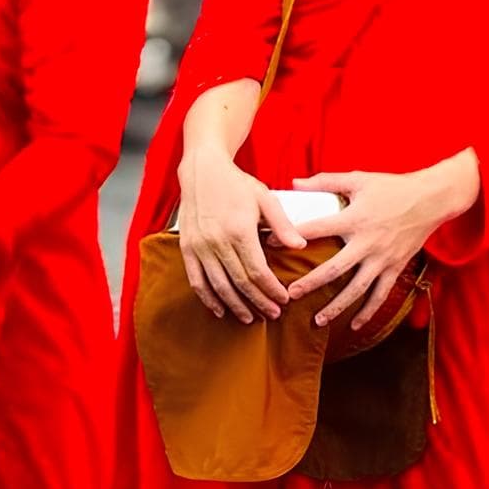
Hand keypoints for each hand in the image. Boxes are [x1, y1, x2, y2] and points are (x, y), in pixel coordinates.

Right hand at [175, 148, 303, 323]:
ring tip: (250, 318)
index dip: (271, 290)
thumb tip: (301, 246)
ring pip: (218, 286)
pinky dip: (208, 298)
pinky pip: (196, 281)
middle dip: (258, 302)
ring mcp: (199, 246)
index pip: (257, 271)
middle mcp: (216, 241)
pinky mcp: (187, 248)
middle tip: (273, 315)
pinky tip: (220, 310)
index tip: (283, 300)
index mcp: (239, 230)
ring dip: (235, 306)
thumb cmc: (237, 184)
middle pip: (240, 283)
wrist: (202, 170)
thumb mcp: (265, 198)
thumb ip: (282, 224)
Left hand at [286, 156, 477, 330]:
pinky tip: (353, 326)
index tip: (268, 245)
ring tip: (317, 320)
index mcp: (354, 218)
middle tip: (289, 295)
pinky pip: (380, 295)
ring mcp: (382, 259)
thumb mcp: (358, 179)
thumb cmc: (392, 187)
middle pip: (334, 269)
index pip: (316, 228)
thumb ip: (325, 181)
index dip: (291, 235)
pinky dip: (368, 312)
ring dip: (336, 307)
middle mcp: (367, 242)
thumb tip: (294, 183)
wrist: (431, 199)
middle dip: (310, 283)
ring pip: (356, 289)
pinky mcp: (395, 268)